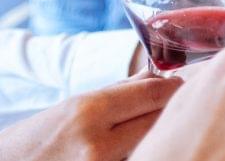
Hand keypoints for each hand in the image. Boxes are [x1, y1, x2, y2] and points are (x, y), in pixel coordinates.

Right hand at [0, 75, 181, 160]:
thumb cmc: (40, 137)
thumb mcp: (75, 105)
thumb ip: (120, 91)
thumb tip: (157, 77)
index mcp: (90, 111)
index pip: (152, 95)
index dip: (171, 87)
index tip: (179, 84)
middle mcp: (98, 143)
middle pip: (158, 119)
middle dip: (166, 109)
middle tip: (169, 103)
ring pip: (150, 142)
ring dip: (154, 132)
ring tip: (145, 125)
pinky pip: (136, 158)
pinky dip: (140, 150)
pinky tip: (134, 145)